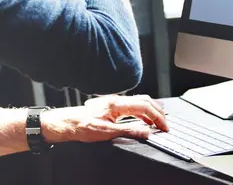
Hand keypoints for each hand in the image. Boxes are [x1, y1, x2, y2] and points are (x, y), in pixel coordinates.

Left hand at [41, 95, 167, 142]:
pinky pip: (133, 105)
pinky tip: (143, 120)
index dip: (157, 117)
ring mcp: (115, 101)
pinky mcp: (112, 106)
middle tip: (165, 124)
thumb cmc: (82, 126)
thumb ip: (128, 131)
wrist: (67, 123)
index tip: (164, 127)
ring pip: (139, 101)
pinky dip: (143, 112)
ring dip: (151, 110)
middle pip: (145, 100)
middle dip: (158, 112)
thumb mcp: (106, 132)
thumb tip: (146, 132)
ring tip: (158, 121)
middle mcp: (117, 100)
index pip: (145, 106)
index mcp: (117, 104)